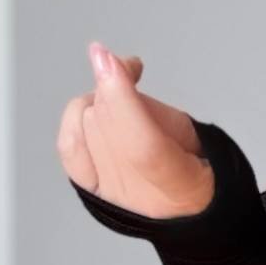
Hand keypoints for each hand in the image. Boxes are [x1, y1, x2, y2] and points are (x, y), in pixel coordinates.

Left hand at [57, 41, 214, 217]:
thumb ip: (151, 108)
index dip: (121, 98)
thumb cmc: (197, 166)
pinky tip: (92, 105)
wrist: (185, 206)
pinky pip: (69, 146)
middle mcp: (140, 199)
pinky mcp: (90, 191)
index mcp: (184, 189)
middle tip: (133, 75)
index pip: (142, 144)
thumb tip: (112, 72)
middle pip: (106, 127)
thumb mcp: (193, 133)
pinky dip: (77, 118)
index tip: (107, 58)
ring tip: (119, 96)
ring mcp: (111, 197)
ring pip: (84, 127)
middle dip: (115, 89)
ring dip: (99, 101)